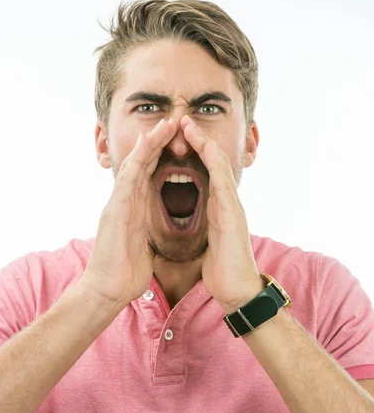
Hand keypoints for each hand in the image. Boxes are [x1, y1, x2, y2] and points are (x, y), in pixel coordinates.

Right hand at [79, 117, 177, 308]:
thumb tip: (146, 233)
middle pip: (141, 164)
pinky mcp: (115, 211)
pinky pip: (127, 180)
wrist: (107, 290)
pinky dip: (136, 161)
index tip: (175, 139)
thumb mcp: (140, 246)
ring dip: (148, 144)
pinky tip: (145, 144)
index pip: (147, 175)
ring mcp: (117, 204)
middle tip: (171, 121)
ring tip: (162, 124)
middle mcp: (123, 201)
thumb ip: (141, 233)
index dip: (159, 155)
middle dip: (155, 142)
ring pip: (134, 166)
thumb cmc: (124, 272)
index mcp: (132, 209)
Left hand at [181, 115, 262, 312]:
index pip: (204, 172)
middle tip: (181, 120)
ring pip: (218, 166)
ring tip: (190, 125)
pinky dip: (215, 163)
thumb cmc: (222, 270)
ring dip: (204, 143)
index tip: (175, 137)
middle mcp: (226, 202)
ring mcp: (232, 206)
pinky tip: (207, 148)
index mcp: (217, 208)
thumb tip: (199, 219)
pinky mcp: (233, 215)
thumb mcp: (209, 242)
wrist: (238, 292)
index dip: (192, 153)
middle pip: (211, 162)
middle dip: (197, 140)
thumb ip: (206, 225)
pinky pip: (223, 182)